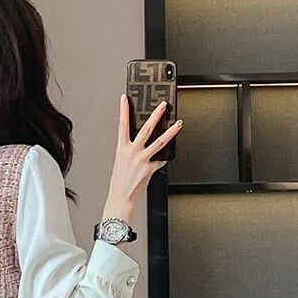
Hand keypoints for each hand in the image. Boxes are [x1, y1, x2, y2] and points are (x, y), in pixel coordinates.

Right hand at [103, 95, 183, 224]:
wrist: (121, 198)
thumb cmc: (119, 182)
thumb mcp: (121, 162)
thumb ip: (130, 151)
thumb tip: (142, 144)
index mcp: (121, 149)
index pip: (122, 125)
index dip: (124, 111)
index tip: (125, 99)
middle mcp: (132, 152)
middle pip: (146, 129)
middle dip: (155, 115)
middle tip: (163, 105)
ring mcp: (142, 160)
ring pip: (160, 142)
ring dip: (171, 132)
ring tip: (178, 123)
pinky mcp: (150, 169)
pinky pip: (160, 160)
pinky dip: (162, 159)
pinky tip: (163, 159)